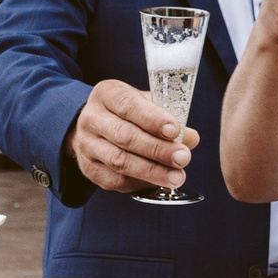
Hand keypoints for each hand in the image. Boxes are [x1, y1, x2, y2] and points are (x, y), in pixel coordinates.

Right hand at [67, 78, 200, 194]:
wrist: (94, 127)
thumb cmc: (127, 113)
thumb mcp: (145, 103)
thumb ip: (167, 117)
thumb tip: (191, 138)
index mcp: (107, 94)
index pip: (128, 105)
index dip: (153, 119)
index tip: (175, 130)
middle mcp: (92, 118)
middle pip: (124, 136)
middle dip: (157, 149)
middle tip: (183, 158)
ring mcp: (86, 145)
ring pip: (119, 161)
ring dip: (152, 171)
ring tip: (177, 177)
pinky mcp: (88, 169)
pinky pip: (115, 180)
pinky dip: (139, 182)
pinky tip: (158, 182)